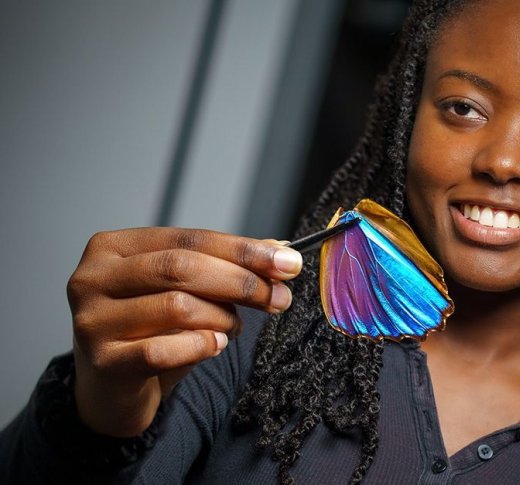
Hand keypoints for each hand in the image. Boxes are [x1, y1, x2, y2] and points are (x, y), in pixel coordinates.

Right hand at [66, 228, 301, 436]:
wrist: (113, 388)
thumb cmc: (152, 329)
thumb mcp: (187, 289)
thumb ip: (226, 265)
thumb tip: (281, 248)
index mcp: (114, 247)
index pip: (190, 238)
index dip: (244, 250)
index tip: (288, 262)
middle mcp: (93, 277)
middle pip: (181, 268)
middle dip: (241, 282)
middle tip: (278, 298)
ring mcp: (92, 319)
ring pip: (177, 307)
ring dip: (222, 318)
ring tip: (231, 328)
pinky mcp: (102, 361)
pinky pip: (164, 350)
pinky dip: (201, 346)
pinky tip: (213, 345)